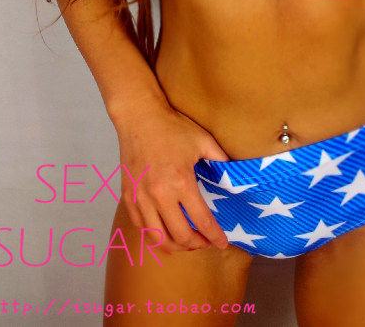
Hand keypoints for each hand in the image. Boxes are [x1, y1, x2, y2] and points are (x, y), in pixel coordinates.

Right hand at [113, 96, 230, 252]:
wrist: (139, 118)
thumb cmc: (172, 127)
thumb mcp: (203, 141)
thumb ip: (221, 160)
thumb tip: (235, 174)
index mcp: (181, 181)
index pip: (202, 220)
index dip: (215, 236)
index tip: (222, 243)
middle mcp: (159, 195)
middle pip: (181, 236)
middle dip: (197, 244)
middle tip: (206, 243)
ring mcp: (141, 198)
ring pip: (157, 238)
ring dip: (175, 246)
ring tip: (186, 243)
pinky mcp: (128, 197)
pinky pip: (141, 227)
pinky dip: (154, 236)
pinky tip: (165, 233)